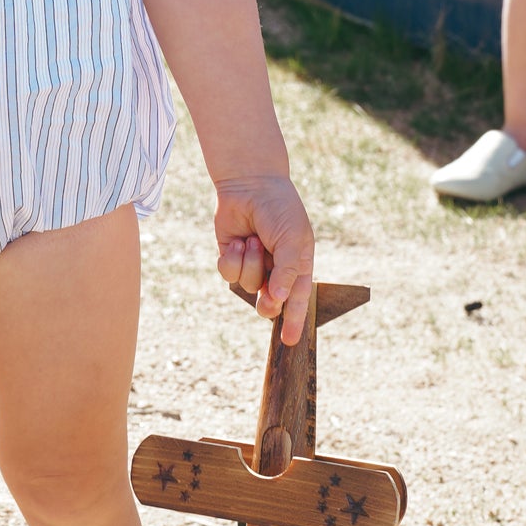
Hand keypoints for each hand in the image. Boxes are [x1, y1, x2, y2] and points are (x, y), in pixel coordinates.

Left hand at [213, 175, 314, 343]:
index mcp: (296, 266)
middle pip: (268, 303)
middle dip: (266, 302)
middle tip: (267, 298)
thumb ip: (287, 270)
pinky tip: (238, 241)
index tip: (289, 341)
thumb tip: (278, 298)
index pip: (296, 301)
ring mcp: (251, 264)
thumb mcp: (293, 239)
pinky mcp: (231, 257)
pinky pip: (228, 273)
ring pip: (246, 285)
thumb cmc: (279, 210)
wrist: (250, 184)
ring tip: (254, 240)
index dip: (294, 322)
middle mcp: (273, 270)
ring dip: (250, 263)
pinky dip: (233, 258)